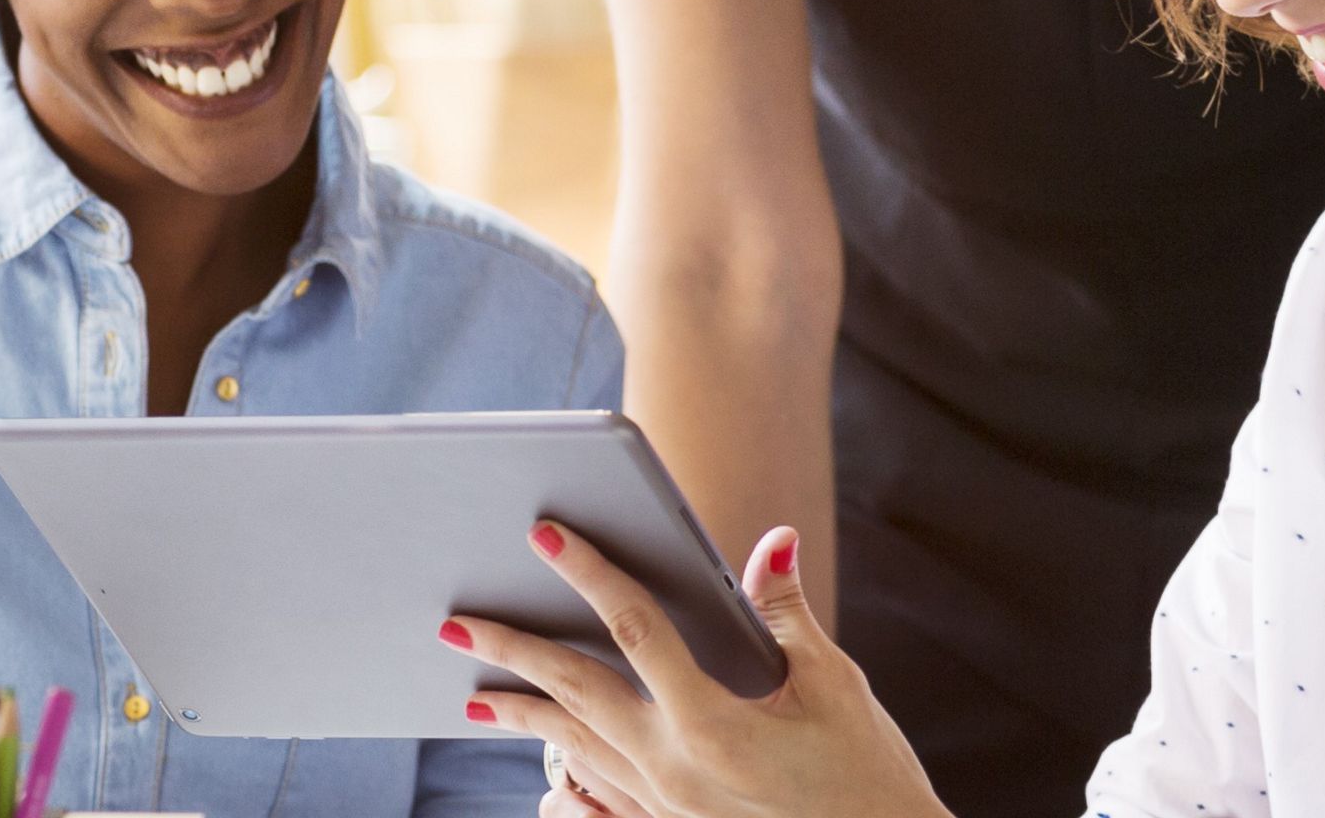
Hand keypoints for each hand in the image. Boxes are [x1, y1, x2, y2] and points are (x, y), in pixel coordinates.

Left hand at [438, 522, 950, 817]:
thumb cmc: (868, 779)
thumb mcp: (834, 689)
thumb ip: (785, 613)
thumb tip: (774, 540)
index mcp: (714, 724)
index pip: (635, 629)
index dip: (591, 573)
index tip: (545, 534)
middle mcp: (676, 773)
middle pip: (576, 694)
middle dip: (512, 651)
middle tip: (456, 621)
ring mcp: (667, 813)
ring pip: (576, 751)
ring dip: (523, 714)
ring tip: (474, 688)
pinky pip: (599, 807)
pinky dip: (565, 782)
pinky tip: (542, 771)